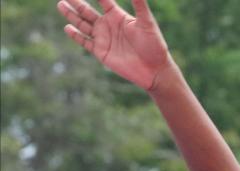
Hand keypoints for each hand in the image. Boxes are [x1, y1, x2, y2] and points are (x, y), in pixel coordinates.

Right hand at [57, 0, 171, 91]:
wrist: (155, 71)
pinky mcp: (101, 52)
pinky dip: (76, 35)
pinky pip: (85, 42)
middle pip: (87, 10)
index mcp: (117, 16)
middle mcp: (108, 25)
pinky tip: (68, 27)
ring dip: (72, 15)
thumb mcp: (147, 22)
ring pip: (83, 24)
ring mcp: (104, 38)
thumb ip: (139, 4)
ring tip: (61, 4)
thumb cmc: (155, 46)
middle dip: (76, 1)